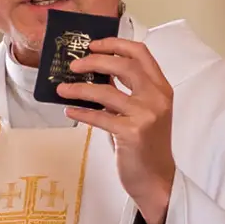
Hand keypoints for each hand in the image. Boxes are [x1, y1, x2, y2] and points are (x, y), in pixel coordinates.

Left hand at [62, 38, 176, 223]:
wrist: (156, 179)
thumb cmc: (146, 145)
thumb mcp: (143, 112)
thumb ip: (126, 92)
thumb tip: (93, 75)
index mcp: (161, 88)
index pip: (141, 53)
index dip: (115, 44)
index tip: (94, 45)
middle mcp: (157, 98)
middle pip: (123, 65)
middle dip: (94, 61)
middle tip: (74, 64)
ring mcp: (146, 115)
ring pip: (106, 91)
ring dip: (79, 88)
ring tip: (62, 88)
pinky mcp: (132, 133)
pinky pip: (99, 117)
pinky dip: (81, 112)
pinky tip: (69, 111)